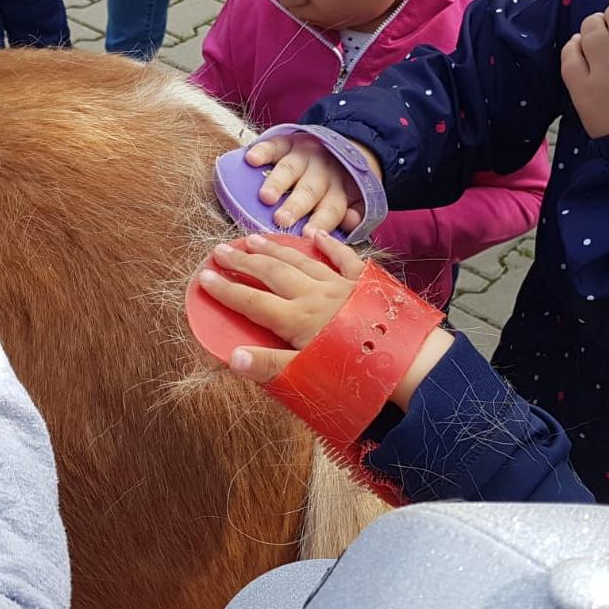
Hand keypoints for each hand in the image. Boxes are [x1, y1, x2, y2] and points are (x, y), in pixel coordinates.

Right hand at [199, 231, 455, 409]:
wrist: (405, 360)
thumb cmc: (353, 373)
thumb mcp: (307, 374)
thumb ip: (269, 365)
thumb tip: (232, 358)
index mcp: (296, 319)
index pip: (251, 300)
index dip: (225, 288)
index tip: (204, 277)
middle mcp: (313, 295)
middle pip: (271, 272)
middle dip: (244, 261)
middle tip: (221, 250)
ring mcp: (338, 285)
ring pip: (299, 260)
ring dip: (274, 249)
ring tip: (253, 238)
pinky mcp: (363, 283)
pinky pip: (342, 258)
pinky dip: (327, 244)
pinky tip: (315, 235)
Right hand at [244, 133, 379, 232]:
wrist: (341, 145)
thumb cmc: (340, 183)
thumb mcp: (354, 198)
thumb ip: (353, 213)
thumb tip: (352, 223)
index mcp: (338, 190)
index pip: (332, 208)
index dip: (321, 222)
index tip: (308, 235)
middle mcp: (321, 173)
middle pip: (309, 191)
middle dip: (295, 206)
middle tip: (282, 220)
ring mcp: (304, 156)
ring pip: (290, 169)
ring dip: (277, 183)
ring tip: (266, 197)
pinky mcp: (288, 142)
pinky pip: (275, 146)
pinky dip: (263, 152)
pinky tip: (252, 160)